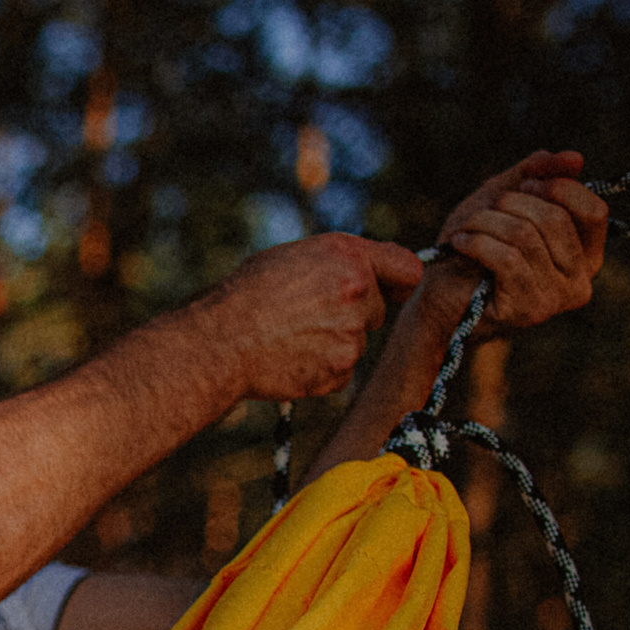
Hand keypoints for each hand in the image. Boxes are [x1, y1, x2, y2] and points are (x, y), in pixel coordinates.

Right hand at [198, 233, 426, 401]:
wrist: (220, 342)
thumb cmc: (246, 295)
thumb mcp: (294, 257)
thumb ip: (340, 262)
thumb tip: (371, 273)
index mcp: (348, 257)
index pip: (408, 269)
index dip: (399, 283)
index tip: (393, 292)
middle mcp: (358, 292)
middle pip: (375, 312)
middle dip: (350, 316)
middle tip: (305, 318)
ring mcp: (351, 335)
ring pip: (355, 343)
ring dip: (331, 344)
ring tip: (288, 339)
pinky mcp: (339, 370)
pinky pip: (340, 372)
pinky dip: (319, 370)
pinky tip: (289, 359)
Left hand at [425, 150, 607, 333]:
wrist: (439, 295)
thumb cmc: (476, 246)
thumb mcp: (506, 198)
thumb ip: (539, 174)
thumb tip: (575, 158)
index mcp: (586, 254)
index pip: (594, 212)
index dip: (560, 189)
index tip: (525, 184)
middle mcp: (580, 281)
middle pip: (556, 220)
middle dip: (514, 203)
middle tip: (487, 208)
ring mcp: (556, 299)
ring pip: (526, 237)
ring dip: (487, 223)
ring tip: (467, 228)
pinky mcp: (527, 310)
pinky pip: (508, 259)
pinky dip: (478, 243)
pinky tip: (461, 242)